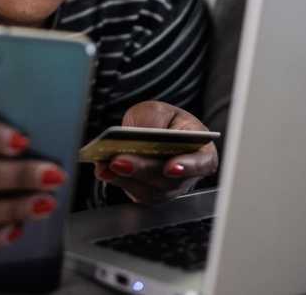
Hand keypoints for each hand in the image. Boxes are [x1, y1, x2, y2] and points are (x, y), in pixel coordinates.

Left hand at [93, 101, 218, 203]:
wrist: (155, 131)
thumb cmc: (164, 121)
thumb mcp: (160, 111)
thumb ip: (153, 121)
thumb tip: (139, 135)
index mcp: (201, 151)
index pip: (202, 163)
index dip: (188, 167)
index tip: (170, 167)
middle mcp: (187, 176)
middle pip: (168, 180)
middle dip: (141, 170)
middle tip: (120, 161)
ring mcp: (168, 189)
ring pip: (149, 191)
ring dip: (125, 179)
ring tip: (105, 165)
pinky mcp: (148, 194)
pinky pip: (133, 192)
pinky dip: (117, 181)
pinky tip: (102, 169)